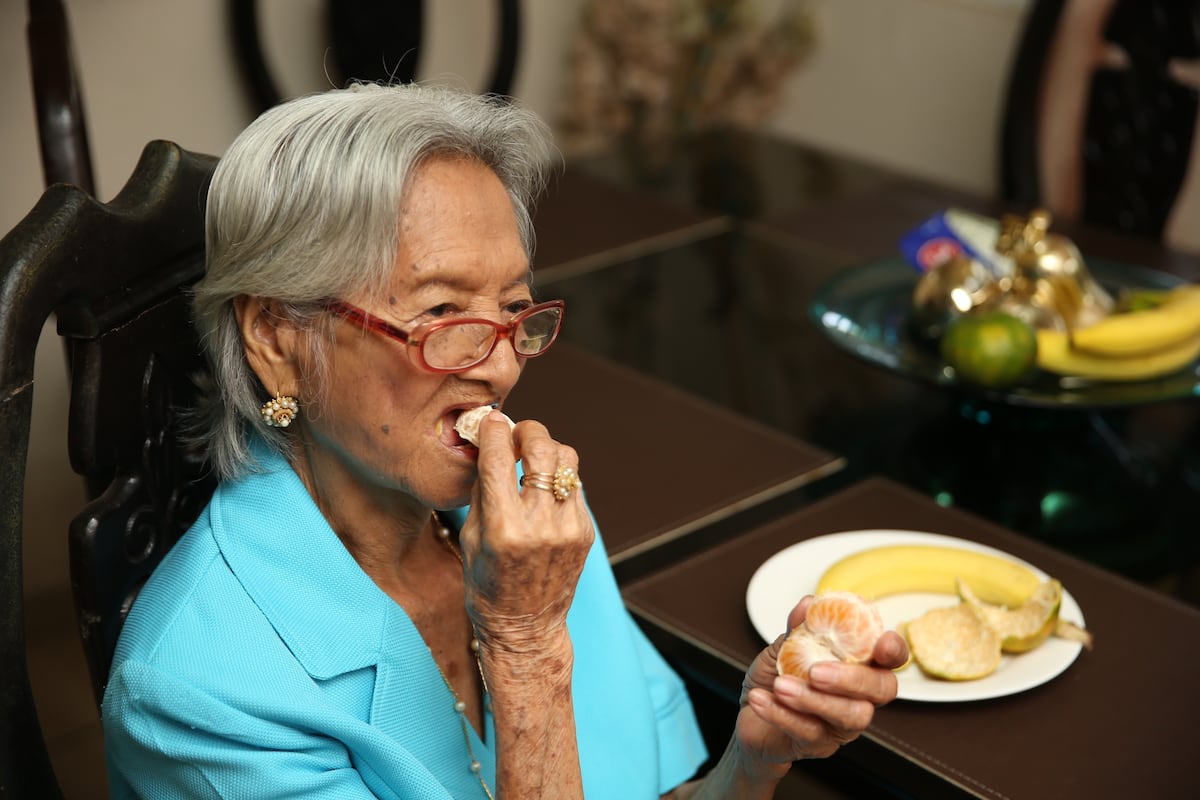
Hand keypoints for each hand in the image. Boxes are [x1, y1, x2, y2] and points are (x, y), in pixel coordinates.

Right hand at [458, 413, 593, 661]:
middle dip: (528, 431)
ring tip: (532, 460)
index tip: (491, 421)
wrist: (526, 628)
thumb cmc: (487, 585)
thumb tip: (491, 445)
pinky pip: (575, 486)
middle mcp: (540, 525)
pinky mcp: (585, 532)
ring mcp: (568, 528)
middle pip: (543, 448)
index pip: (500, 458)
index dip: (495, 430)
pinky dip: (558, 478)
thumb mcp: (471, 538)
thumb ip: (482, 490)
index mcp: (504, 528)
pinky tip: (543, 490)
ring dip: (547, 451)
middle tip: (517, 436)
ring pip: (567, 460)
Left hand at [733, 597, 907, 778]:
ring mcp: (842, 725)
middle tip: (816, 671)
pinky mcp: (819, 745)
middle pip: (881, 690)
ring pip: (849, 717)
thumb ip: (798, 629)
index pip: (890, 659)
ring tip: (780, 686)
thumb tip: (809, 604)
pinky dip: (781, 713)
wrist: (748, 717)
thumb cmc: (774, 680)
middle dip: (852, 679)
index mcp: (856, 666)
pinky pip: (808, 732)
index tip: (881, 642)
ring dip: (812, 699)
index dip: (894, 650)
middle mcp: (859, 697)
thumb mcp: (781, 649)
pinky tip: (760, 699)